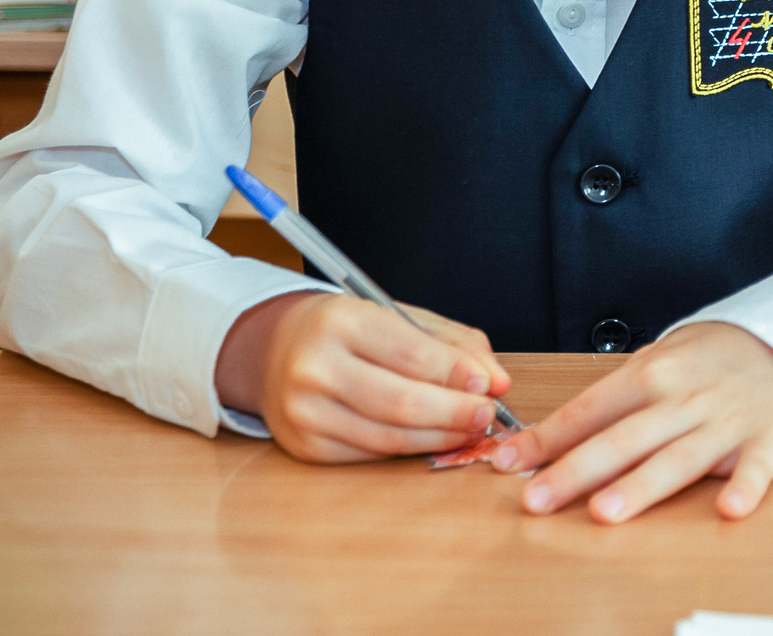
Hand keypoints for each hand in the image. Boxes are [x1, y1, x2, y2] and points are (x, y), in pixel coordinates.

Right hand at [217, 291, 510, 462]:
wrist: (275, 349)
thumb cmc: (348, 330)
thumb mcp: (400, 318)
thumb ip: (454, 344)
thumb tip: (498, 381)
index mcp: (341, 321)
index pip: (411, 354)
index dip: (456, 374)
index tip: (490, 385)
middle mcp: (315, 367)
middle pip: (401, 402)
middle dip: (454, 412)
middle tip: (487, 415)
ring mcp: (304, 411)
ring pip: (387, 436)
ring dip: (439, 437)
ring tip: (470, 430)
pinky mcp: (303, 446)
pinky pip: (369, 454)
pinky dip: (408, 449)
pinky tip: (433, 440)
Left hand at [491, 322, 772, 523]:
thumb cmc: (708, 365)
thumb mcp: (656, 367)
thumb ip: (608, 407)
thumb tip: (541, 446)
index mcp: (652, 375)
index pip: (590, 409)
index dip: (547, 439)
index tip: (506, 464)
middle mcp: (685, 398)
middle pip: (625, 438)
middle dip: (578, 470)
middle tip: (538, 499)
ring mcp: (728, 420)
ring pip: (679, 456)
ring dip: (642, 484)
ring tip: (606, 510)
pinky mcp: (770, 441)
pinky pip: (757, 468)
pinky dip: (746, 487)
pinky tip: (730, 508)